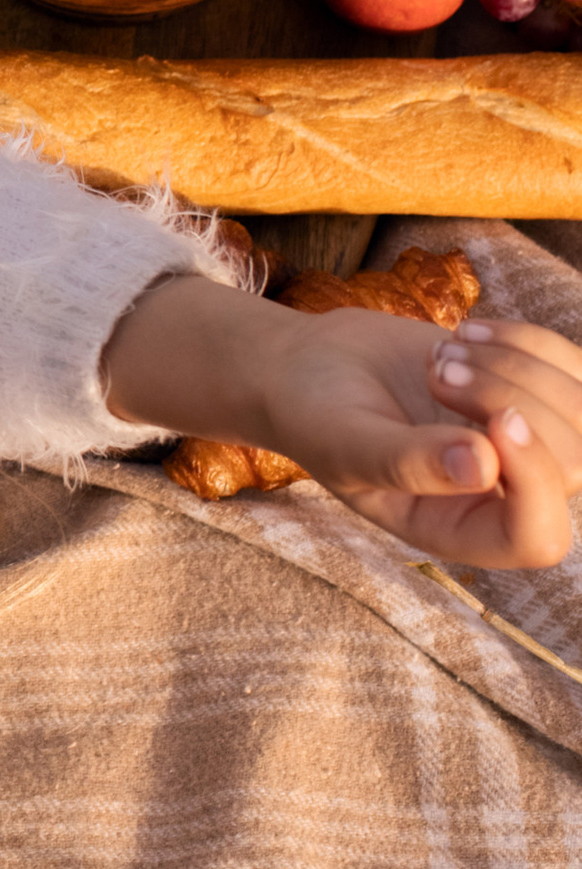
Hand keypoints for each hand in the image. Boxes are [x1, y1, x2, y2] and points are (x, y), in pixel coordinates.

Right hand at [107, 271, 581, 568]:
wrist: (313, 365)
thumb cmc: (317, 415)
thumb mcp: (345, 443)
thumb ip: (406, 462)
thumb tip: (483, 466)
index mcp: (460, 532)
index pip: (539, 535)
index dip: (537, 479)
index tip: (496, 418)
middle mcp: (503, 496)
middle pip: (572, 464)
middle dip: (511, 400)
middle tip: (438, 372)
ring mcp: (521, 443)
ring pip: (579, 411)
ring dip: (516, 366)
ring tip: (444, 353)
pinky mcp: (528, 391)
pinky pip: (571, 367)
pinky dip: (526, 339)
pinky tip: (467, 332)